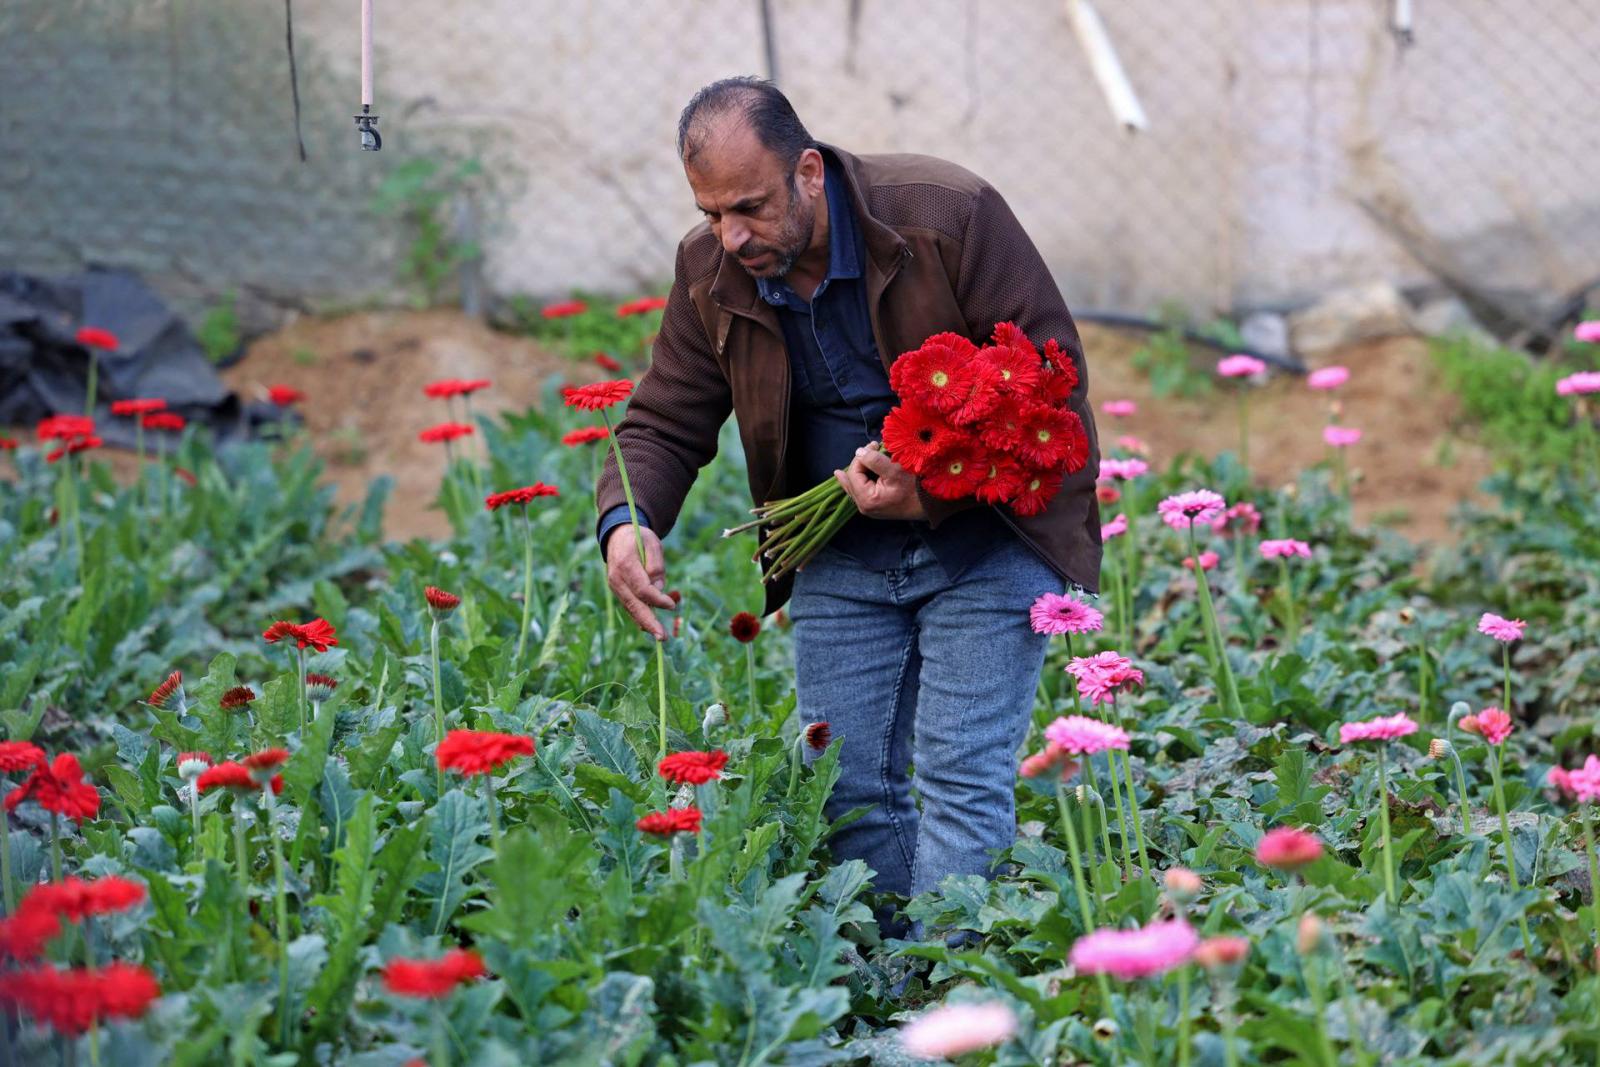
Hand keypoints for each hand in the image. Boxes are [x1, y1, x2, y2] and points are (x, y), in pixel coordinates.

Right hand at [604, 524, 675, 640]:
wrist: (617, 537)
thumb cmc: (639, 538)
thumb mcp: (652, 543)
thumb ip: (656, 565)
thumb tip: (659, 589)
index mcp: (625, 564)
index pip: (642, 588)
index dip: (657, 599)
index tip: (672, 605)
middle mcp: (616, 579)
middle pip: (634, 605)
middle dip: (649, 622)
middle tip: (663, 637)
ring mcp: (615, 587)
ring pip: (632, 609)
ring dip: (646, 623)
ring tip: (661, 636)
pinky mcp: (619, 592)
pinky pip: (631, 607)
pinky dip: (640, 617)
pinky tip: (651, 628)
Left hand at [833, 442, 927, 520]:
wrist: (929, 504)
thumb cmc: (914, 488)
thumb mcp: (895, 470)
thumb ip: (874, 460)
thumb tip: (859, 452)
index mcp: (867, 499)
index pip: (854, 472)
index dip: (862, 456)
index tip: (875, 445)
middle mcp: (864, 507)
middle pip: (852, 478)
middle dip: (860, 461)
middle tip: (873, 447)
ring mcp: (868, 508)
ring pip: (854, 484)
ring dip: (859, 468)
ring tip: (864, 454)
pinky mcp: (874, 506)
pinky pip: (859, 491)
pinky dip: (857, 479)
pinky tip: (843, 474)